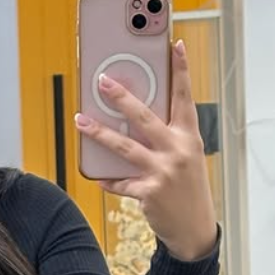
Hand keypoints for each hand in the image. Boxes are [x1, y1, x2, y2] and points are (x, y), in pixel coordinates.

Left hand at [74, 40, 217, 261]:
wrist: (193, 227)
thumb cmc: (188, 189)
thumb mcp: (186, 159)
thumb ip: (168, 140)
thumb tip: (134, 125)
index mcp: (189, 137)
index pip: (185, 99)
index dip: (181, 72)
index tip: (175, 47)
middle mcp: (177, 150)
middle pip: (145, 117)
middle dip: (121, 98)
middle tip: (103, 83)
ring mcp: (162, 171)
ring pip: (124, 147)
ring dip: (99, 133)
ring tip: (80, 121)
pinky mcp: (148, 192)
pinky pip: (120, 182)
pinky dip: (109, 180)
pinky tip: (100, 178)